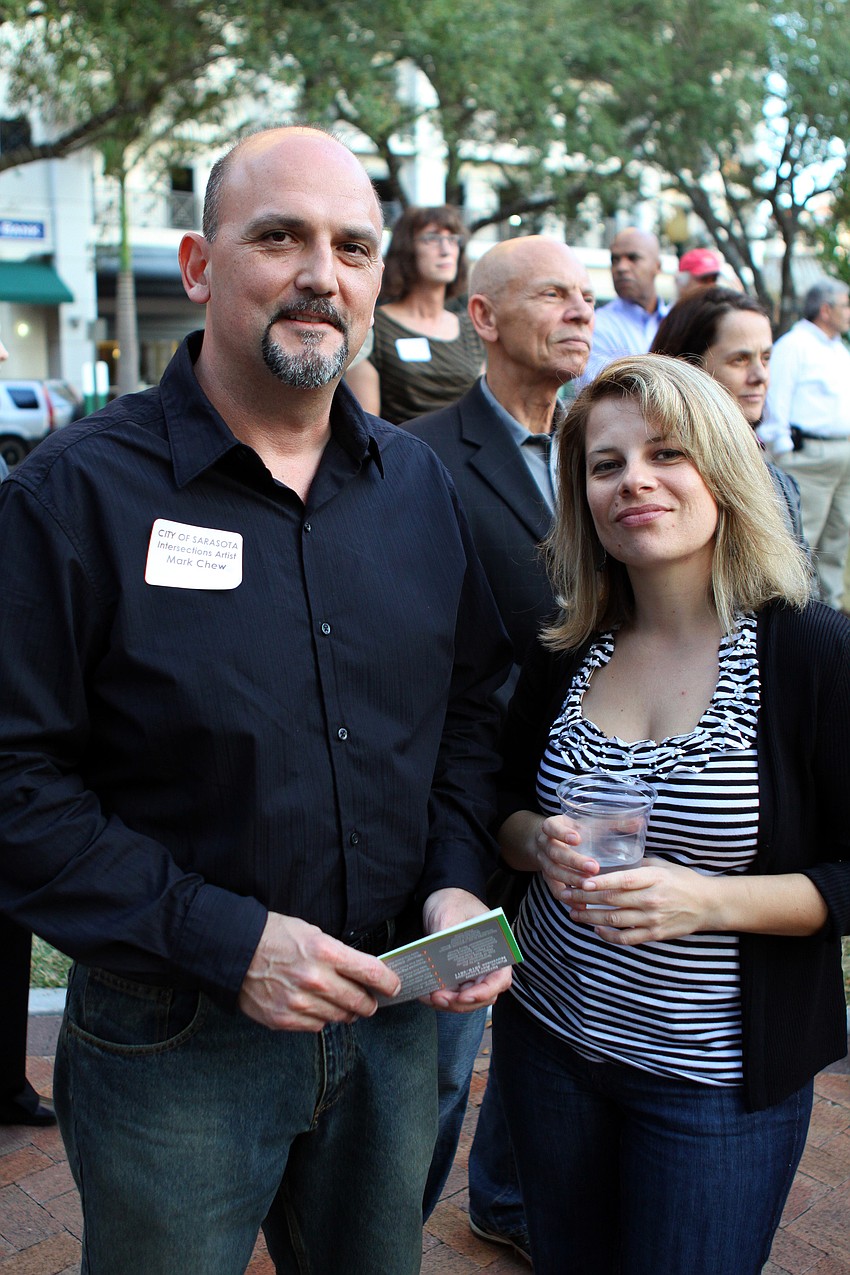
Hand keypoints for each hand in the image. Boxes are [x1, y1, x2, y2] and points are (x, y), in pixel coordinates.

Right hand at [238, 912, 400, 1030]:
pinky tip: (316, 1006)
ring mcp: (299, 1002)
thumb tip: (362, 973)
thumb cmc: (275, 936)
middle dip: (370, 1003)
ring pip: (340, 1017)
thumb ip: (338, 954)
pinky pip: (317, 1026)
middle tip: (370, 1000)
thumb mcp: (311, 932)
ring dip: (346, 1012)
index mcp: (324, 951)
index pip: (371, 972)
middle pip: (360, 1002)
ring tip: (342, 1002)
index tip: (394, 986)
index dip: (388, 982)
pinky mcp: (284, 1019)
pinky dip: (321, 1018)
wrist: (234, 951)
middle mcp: (315, 979)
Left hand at [420, 887, 512, 1012]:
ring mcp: (471, 971)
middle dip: (461, 1002)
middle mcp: (486, 964)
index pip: (499, 979)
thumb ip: (450, 938)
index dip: (484, 992)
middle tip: (438, 997)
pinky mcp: (456, 974)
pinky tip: (425, 993)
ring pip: (466, 999)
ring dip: (449, 1003)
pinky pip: (452, 992)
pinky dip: (440, 997)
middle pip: (482, 995)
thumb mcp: (450, 914)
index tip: (464, 996)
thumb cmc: (453, 901)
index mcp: (496, 948)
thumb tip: (448, 964)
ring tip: (429, 996)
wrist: (441, 896)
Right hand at [533, 814, 603, 899]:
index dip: (562, 833)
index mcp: (552, 827)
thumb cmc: (575, 830)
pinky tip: (582, 905)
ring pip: (554, 873)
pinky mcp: (548, 879)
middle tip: (594, 867)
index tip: (577, 838)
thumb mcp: (586, 822)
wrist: (548, 842)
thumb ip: (610, 822)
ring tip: (589, 886)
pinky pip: (555, 890)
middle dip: (574, 861)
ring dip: (571, 880)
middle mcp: (545, 844)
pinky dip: (567, 898)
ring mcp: (544, 863)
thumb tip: (639, 822)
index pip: (551, 827)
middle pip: (555, 853)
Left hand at [562, 857, 717, 944]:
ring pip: (615, 920)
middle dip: (586, 899)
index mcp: (653, 878)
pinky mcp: (654, 935)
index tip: (581, 882)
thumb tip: (610, 861)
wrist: (708, 905)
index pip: (622, 880)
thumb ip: (637, 865)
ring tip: (574, 913)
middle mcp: (651, 899)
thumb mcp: (661, 865)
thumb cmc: (683, 880)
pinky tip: (597, 929)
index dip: (600, 882)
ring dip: (591, 917)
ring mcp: (652, 919)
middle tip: (567, 896)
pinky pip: (626, 938)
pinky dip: (609, 936)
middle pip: (612, 900)